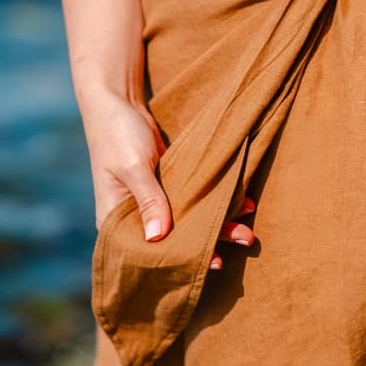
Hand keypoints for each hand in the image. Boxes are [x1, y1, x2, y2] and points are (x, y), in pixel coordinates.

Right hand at [84, 90, 254, 269]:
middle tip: (244, 241)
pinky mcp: (166, 188)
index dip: (180, 261)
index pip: (148, 255)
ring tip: (248, 229)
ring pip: (188, 223)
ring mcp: (152, 204)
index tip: (211, 263)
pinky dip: (215, 203)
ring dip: (218, 225)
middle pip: (174, 242)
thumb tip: (159, 237)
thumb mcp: (133, 165)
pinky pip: (192, 202)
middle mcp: (134, 220)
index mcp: (116, 223)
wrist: (118, 102)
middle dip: (209, 244)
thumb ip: (148, 199)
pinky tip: (242, 204)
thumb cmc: (116, 133)